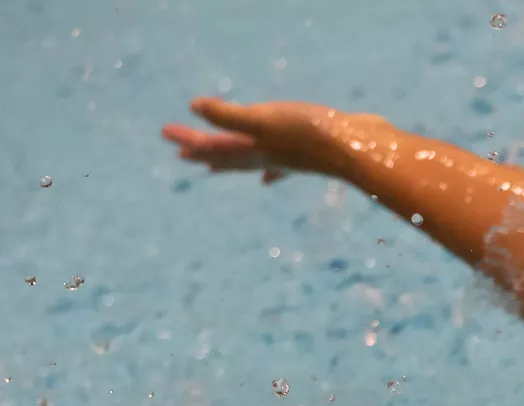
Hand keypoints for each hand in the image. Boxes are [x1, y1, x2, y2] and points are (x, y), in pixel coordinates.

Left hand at [161, 97, 354, 181]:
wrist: (357, 149)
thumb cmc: (309, 133)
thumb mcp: (264, 119)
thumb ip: (229, 115)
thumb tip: (195, 108)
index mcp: (254, 149)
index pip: (214, 145)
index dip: (190, 139)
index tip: (166, 134)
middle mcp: (268, 157)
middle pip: (230, 156)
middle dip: (206, 154)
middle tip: (183, 155)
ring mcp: (289, 158)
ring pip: (254, 162)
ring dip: (235, 163)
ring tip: (217, 169)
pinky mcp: (310, 153)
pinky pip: (283, 166)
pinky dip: (273, 172)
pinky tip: (272, 178)